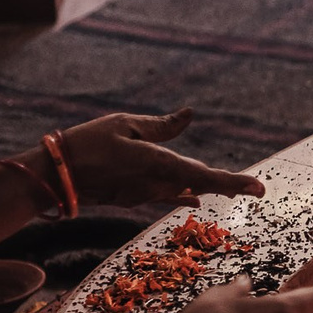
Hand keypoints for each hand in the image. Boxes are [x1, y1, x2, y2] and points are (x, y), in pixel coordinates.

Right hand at [55, 110, 266, 207]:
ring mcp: (145, 195)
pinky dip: (183, 194)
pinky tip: (196, 198)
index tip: (259, 189)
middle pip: (201, 186)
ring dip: (207, 187)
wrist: (53, 177)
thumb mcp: (125, 124)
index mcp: (157, 164)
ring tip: (234, 186)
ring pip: (185, 190)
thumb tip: (190, 114)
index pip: (204, 176)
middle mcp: (156, 185)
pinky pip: (166, 196)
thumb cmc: (85, 144)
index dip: (234, 182)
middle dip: (228, 185)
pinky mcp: (133, 198)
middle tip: (257, 188)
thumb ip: (161, 126)